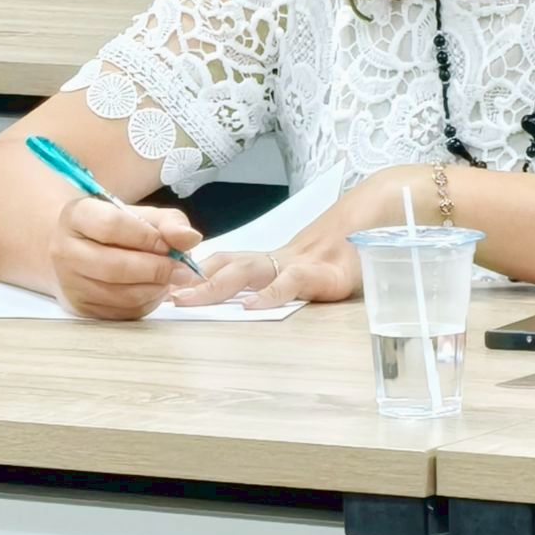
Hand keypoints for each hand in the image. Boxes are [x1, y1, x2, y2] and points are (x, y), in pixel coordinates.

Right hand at [48, 194, 203, 319]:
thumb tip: (190, 238)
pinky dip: (146, 302)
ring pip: (120, 294)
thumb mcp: (141, 215)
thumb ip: (169, 222)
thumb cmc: (115, 230)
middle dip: (157, 270)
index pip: (112, 226)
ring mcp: (70, 283)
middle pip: (115, 266)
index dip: (147, 237)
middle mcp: (65, 250)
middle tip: (183, 270)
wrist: (79, 251)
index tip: (169, 244)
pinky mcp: (81, 308)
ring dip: (154, 289)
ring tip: (170, 279)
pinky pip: (121, 312)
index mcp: (76, 216)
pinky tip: (153, 290)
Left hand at [172, 167, 408, 309]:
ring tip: (189, 300)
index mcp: (265, 259)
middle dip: (191, 282)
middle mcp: (273, 259)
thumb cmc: (336, 255)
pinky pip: (289, 284)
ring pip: (246, 271)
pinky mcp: (319, 276)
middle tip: (163, 296)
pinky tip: (250, 308)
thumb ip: (268, 281)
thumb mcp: (296, 271)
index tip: (159, 282)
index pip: (219, 260)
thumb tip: (231, 295)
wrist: (375, 226)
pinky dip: (268, 295)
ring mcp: (295, 264)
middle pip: (224, 267)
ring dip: (214, 286)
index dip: (190, 270)